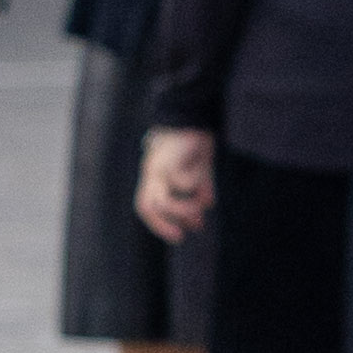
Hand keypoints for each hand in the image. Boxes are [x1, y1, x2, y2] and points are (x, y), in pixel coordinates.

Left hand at [136, 127, 214, 244]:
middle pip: (148, 206)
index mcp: (155, 178)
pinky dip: (192, 186)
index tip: (179, 236)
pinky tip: (202, 179)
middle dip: (163, 224)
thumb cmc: (193, 143)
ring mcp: (158, 167)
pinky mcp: (170, 159)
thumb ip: (200, 189)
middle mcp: (153, 175)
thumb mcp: (198, 171)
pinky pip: (179, 181)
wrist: (191, 116)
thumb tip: (205, 208)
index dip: (159, 225)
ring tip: (200, 209)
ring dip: (183, 210)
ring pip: (162, 200)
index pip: (148, 207)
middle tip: (184, 234)